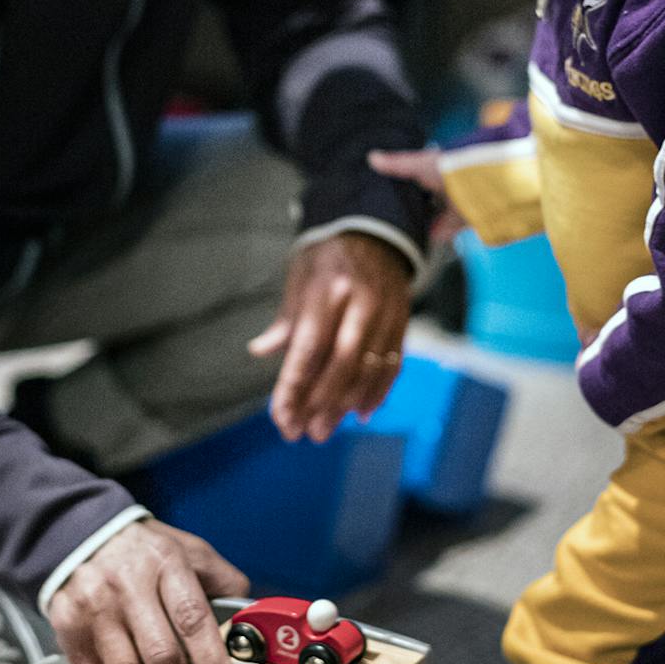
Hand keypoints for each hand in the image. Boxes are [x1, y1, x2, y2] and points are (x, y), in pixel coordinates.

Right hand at [46, 518, 247, 663]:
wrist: (77, 533)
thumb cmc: (142, 549)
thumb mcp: (187, 548)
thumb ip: (220, 580)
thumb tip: (252, 616)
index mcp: (167, 565)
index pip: (193, 619)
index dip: (212, 663)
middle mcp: (129, 587)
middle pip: (158, 654)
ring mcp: (96, 609)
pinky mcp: (68, 628)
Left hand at [249, 231, 411, 442]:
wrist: (375, 230)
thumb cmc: (327, 257)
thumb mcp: (300, 276)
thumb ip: (286, 318)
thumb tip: (261, 350)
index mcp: (327, 289)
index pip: (309, 347)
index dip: (294, 386)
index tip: (281, 416)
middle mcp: (360, 302)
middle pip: (342, 363)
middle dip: (321, 403)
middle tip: (304, 433)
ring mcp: (387, 312)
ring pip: (369, 368)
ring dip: (346, 405)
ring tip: (324, 429)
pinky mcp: (403, 321)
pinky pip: (393, 363)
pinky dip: (378, 391)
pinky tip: (361, 412)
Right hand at [367, 146, 464, 244]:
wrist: (476, 183)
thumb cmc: (448, 168)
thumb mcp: (417, 164)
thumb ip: (396, 164)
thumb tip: (371, 157)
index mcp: (438, 171)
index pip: (420, 178)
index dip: (409, 184)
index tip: (393, 191)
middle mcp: (447, 187)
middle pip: (428, 200)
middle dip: (416, 206)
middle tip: (396, 214)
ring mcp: (454, 205)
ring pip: (435, 217)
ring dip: (423, 223)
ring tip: (403, 229)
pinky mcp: (460, 222)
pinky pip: (444, 231)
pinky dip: (433, 236)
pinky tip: (418, 240)